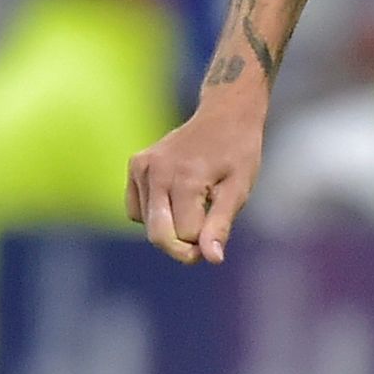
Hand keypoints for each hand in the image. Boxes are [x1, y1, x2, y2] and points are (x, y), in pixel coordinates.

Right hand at [128, 93, 266, 266]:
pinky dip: (154, 214)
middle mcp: (156, 171)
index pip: (184, 236)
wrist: (225, 114)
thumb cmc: (238, 153)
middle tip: (205, 231)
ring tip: (194, 202)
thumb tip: (212, 259)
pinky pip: (137, 210)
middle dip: (182, 244)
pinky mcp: (135, 164)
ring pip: (149, 225)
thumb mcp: (239, 190)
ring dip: (171, 226)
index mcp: (185, 179)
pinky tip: (175, 197)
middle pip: (159, 235)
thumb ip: (220, 225)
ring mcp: (142, 166)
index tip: (218, 230)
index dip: (203, 241)